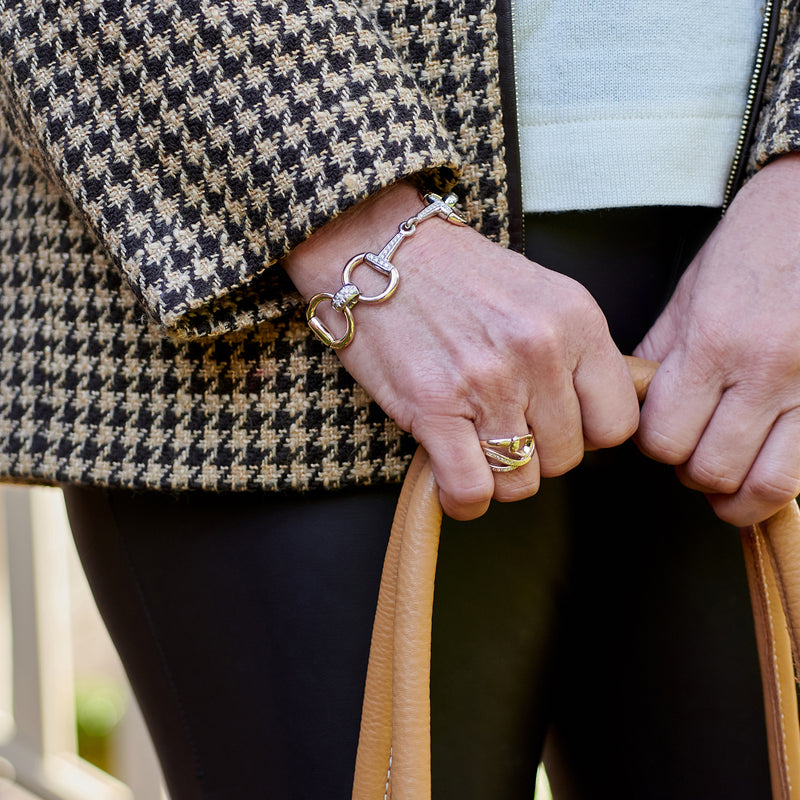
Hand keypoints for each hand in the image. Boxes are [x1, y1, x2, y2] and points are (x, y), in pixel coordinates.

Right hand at [286, 181, 638, 519]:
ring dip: (498, 476)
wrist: (377, 252)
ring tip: (474, 445)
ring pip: (522, 481)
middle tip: (503, 427)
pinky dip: (464, 499)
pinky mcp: (434, 408)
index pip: (618, 422)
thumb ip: (575, 351)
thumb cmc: (455, 274)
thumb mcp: (540, 294)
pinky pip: (472, 489)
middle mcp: (541, 352)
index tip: (558, 424)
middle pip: (568, 458)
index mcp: (576, 320)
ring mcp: (488, 382)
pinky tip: (451, 480)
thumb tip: (590, 415)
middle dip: (537, 453)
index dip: (587, 434)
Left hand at [635, 153, 799, 525]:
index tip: (659, 435)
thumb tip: (636, 408)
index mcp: (711, 343)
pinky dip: (778, 482)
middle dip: (691, 471)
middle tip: (693, 452)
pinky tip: (765, 467)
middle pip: (709, 468)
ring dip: (737, 492)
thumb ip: (660, 358)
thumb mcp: (689, 297)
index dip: (654, 446)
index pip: (663, 436)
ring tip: (729, 474)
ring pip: (765, 484)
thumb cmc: (752, 248)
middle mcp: (762, 371)